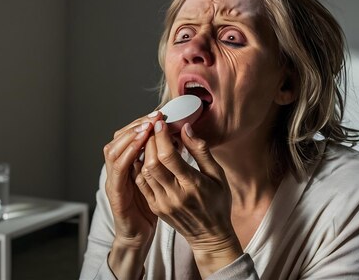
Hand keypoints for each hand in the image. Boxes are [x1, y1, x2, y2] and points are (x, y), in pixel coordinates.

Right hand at [103, 112, 160, 278]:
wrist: (138, 235)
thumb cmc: (149, 208)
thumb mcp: (159, 180)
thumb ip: (164, 159)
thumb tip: (177, 137)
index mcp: (128, 163)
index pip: (130, 135)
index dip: (142, 123)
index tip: (159, 113)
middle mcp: (118, 168)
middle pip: (119, 137)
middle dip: (136, 125)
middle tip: (153, 116)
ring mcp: (114, 179)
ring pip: (113, 149)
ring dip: (130, 137)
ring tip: (146, 127)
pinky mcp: (115, 191)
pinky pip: (117, 170)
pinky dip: (126, 155)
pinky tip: (138, 147)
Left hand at [135, 119, 242, 277]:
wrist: (210, 235)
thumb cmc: (218, 202)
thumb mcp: (217, 175)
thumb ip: (201, 151)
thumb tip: (186, 128)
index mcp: (192, 185)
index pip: (168, 156)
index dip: (161, 137)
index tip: (161, 123)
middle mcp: (175, 195)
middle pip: (152, 163)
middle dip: (150, 141)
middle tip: (153, 129)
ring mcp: (162, 203)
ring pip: (143, 172)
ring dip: (143, 153)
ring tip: (150, 140)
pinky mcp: (155, 207)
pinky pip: (141, 183)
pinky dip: (140, 167)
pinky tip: (146, 156)